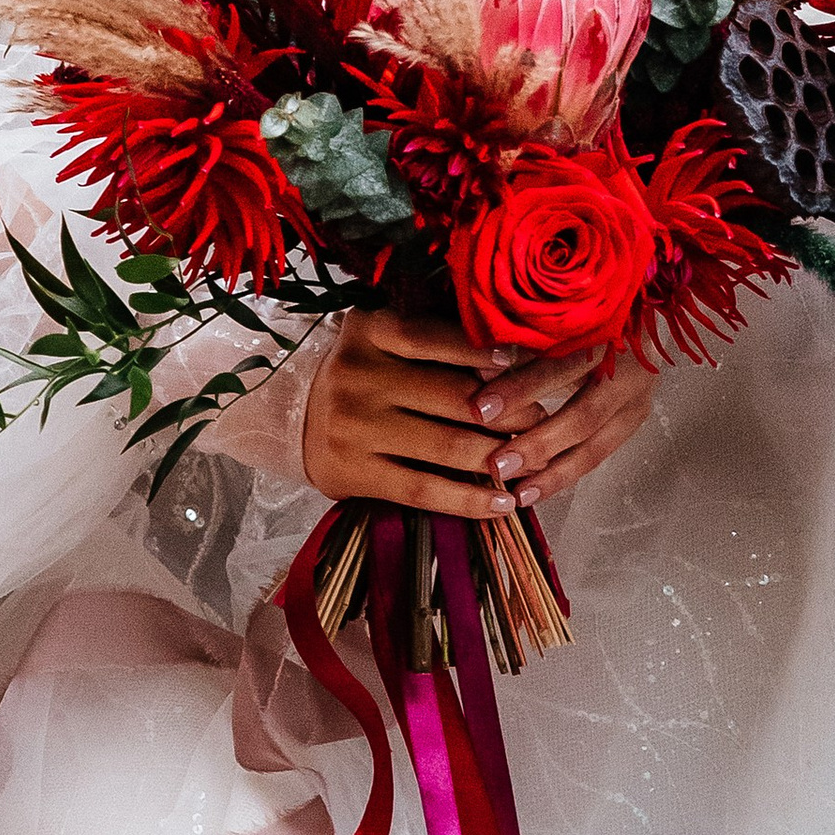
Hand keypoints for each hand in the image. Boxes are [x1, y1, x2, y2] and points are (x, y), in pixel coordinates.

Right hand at [302, 306, 654, 518]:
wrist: (286, 413)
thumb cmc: (359, 371)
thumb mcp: (384, 339)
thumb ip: (434, 340)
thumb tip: (514, 353)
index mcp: (369, 330)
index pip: (439, 338)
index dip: (490, 352)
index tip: (533, 361)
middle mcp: (359, 374)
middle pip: (453, 397)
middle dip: (511, 413)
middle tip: (547, 420)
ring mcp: (355, 427)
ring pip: (445, 447)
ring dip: (499, 458)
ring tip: (535, 463)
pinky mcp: (354, 472)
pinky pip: (423, 490)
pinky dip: (468, 499)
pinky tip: (504, 504)